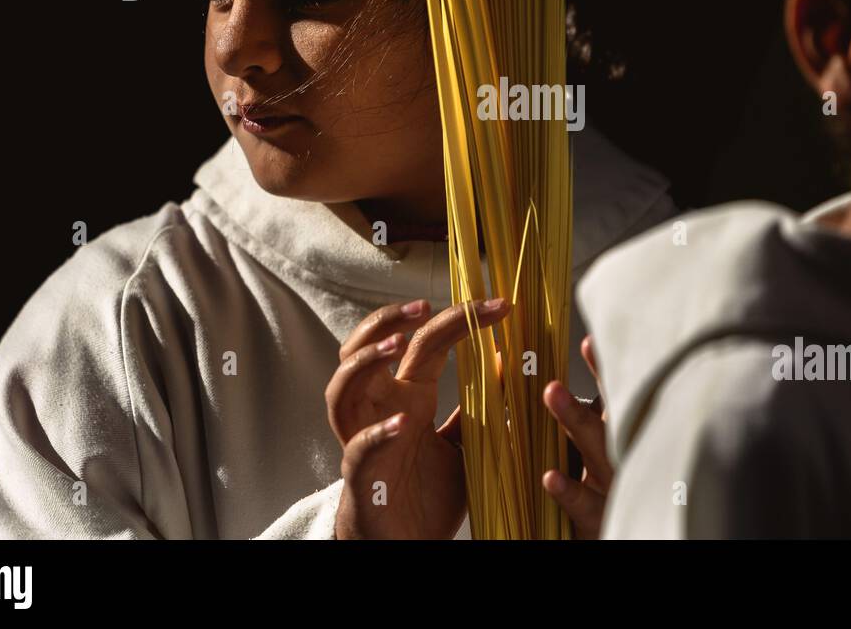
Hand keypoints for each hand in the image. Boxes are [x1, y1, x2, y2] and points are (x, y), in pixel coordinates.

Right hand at [327, 296, 511, 538]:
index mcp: (408, 395)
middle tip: (424, 305)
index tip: (500, 305)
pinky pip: (357, 450)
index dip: (459, 318)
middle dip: (387, 320)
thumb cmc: (427, 492)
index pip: (425, 342)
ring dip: (366, 361)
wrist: (407, 544)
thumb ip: (480, 406)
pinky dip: (376, 435)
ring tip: (398, 344)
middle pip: (364, 349)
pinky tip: (402, 424)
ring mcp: (364, 439)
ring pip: (342, 388)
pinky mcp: (361, 478)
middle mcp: (380, 408)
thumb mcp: (464, 442)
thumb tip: (508, 362)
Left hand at [541, 335, 612, 538]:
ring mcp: (615, 487)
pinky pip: (585, 505)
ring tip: (553, 393)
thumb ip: (581, 425)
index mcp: (619, 438)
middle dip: (598, 380)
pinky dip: (569, 490)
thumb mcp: (598, 456)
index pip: (614, 397)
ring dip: (576, 420)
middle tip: (579, 350)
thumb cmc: (605, 494)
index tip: (587, 341)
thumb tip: (549, 387)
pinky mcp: (603, 519)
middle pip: (612, 413)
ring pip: (599, 451)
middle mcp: (623, 457)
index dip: (603, 369)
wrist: (621, 536)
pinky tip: (550, 476)